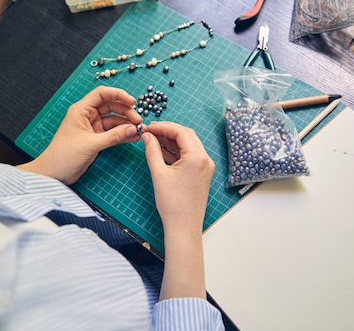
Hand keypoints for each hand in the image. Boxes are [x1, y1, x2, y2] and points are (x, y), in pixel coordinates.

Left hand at [19, 86, 142, 183]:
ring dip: (126, 124)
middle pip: (111, 106)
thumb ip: (114, 136)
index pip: (102, 94)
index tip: (133, 102)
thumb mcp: (91, 144)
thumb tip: (133, 129)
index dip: (118, 95)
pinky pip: (112, 132)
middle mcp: (87, 115)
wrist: (54, 174)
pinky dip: (123, 134)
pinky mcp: (96, 138)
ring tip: (139, 130)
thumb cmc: (64, 155)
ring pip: (114, 120)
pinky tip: (133, 137)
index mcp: (81, 110)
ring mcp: (92, 127)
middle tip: (138, 122)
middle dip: (126, 112)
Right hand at [142, 121, 214, 299]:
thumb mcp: (159, 174)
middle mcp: (205, 159)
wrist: (184, 226)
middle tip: (150, 132)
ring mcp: (205, 166)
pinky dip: (177, 151)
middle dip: (168, 131)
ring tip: (153, 140)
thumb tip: (147, 136)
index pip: (180, 132)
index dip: (163, 127)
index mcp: (197, 157)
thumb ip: (152, 151)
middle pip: (186, 135)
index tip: (148, 127)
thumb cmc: (173, 204)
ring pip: (189, 145)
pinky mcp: (202, 173)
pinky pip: (190, 155)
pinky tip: (162, 151)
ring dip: (172, 141)